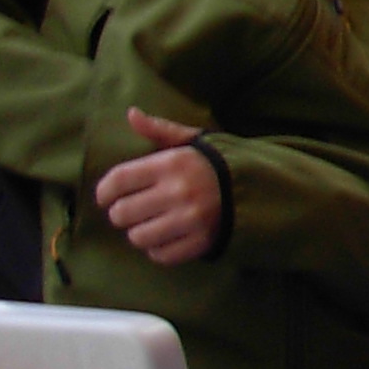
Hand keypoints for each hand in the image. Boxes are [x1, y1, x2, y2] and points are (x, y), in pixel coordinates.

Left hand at [92, 110, 224, 265]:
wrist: (265, 188)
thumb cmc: (219, 164)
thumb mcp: (193, 141)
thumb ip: (160, 130)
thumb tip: (130, 114)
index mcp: (173, 163)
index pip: (118, 180)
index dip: (104, 191)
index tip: (106, 196)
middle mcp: (179, 192)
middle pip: (122, 213)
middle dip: (122, 214)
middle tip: (133, 211)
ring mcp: (191, 220)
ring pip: (139, 237)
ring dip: (140, 233)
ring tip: (151, 225)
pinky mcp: (202, 242)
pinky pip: (161, 255)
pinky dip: (159, 250)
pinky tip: (167, 238)